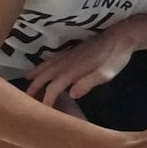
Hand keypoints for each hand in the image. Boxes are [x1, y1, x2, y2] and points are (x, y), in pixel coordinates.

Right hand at [24, 24, 139, 103]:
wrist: (120, 36)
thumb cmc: (115, 57)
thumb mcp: (106, 74)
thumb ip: (88, 83)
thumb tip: (71, 94)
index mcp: (73, 70)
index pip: (53, 88)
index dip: (46, 100)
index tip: (42, 111)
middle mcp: (66, 62)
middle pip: (45, 76)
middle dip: (34, 87)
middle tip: (26, 99)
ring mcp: (68, 55)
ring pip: (46, 65)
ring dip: (35, 74)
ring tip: (26, 81)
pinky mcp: (71, 51)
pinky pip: (51, 59)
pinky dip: (42, 64)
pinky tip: (41, 67)